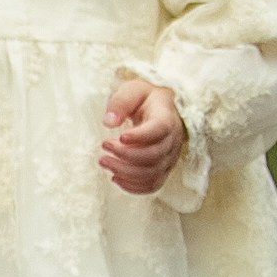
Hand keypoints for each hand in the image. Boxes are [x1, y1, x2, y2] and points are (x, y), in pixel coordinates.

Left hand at [101, 76, 186, 195]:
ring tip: (104, 162)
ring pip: (152, 173)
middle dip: (125, 156)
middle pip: (153, 155)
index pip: (159, 130)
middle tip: (104, 147)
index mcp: (166, 117)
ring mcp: (170, 157)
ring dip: (125, 172)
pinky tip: (116, 177)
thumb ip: (121, 102)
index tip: (120, 136)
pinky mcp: (164, 168)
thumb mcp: (132, 90)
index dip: (140, 136)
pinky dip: (134, 186)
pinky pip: (153, 184)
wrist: (161, 108)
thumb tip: (108, 122)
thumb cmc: (145, 98)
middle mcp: (172, 140)